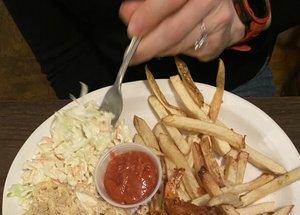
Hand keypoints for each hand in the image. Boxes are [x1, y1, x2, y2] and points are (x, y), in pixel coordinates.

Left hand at [119, 0, 244, 63]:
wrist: (233, 5)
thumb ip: (148, 1)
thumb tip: (127, 14)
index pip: (171, 1)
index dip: (150, 15)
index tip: (132, 30)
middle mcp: (211, 3)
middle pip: (175, 30)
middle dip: (149, 45)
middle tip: (132, 54)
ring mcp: (217, 26)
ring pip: (179, 46)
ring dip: (158, 50)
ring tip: (144, 50)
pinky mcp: (216, 46)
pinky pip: (188, 53)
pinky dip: (172, 51)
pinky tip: (167, 46)